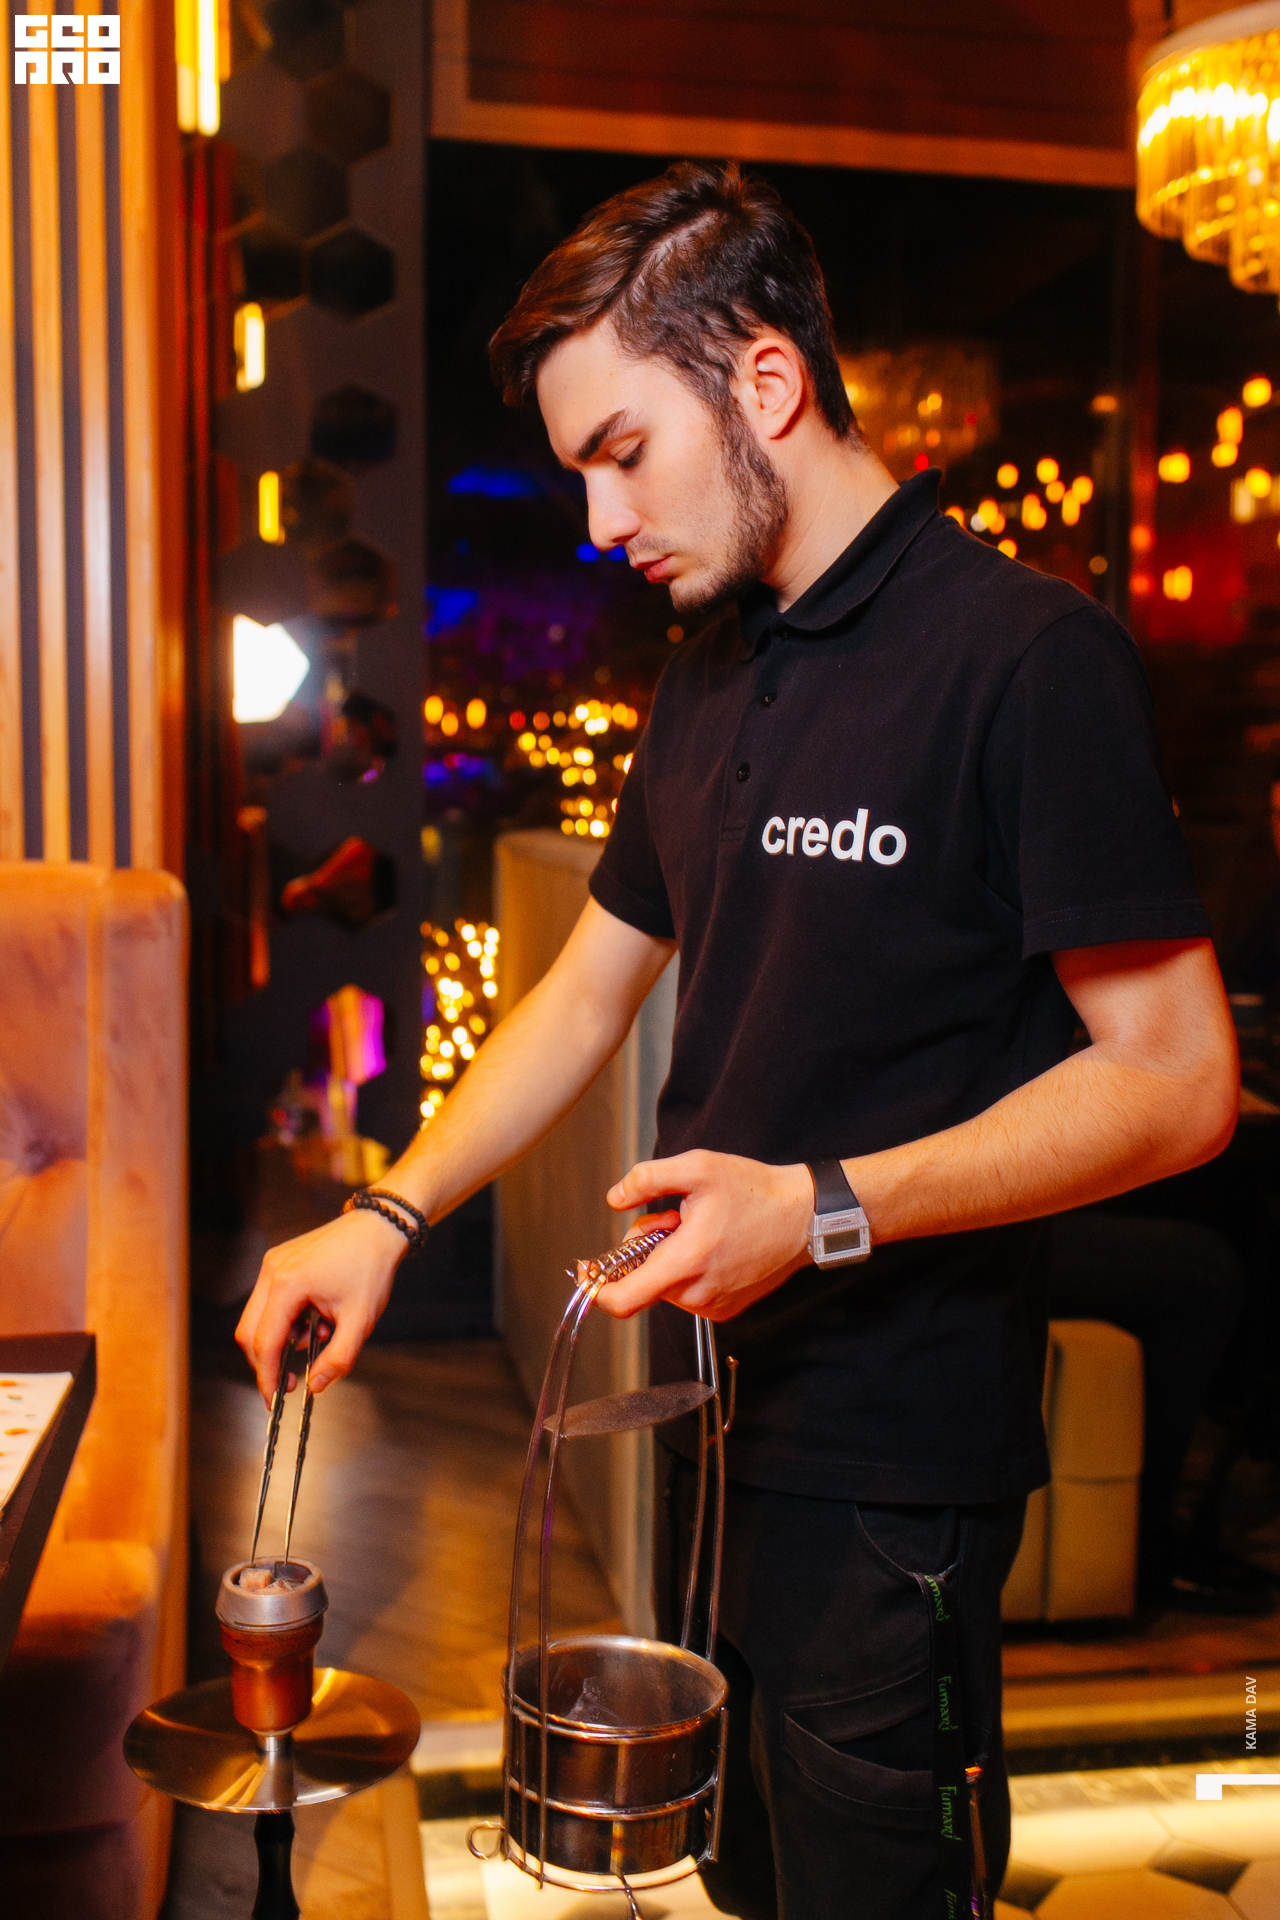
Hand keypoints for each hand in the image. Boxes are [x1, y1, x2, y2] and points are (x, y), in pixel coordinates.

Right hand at [235, 1208, 407, 1403]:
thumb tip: (315, 1386)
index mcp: (288, 1285)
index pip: (265, 1343)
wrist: (379, 1227)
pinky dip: (287, 1319)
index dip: (266, 1377)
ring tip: (321, 1333)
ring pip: (258, 1317)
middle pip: (249, 1332)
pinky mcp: (279, 1261)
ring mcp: (272, 1263)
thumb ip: (338, 1359)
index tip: (272, 1400)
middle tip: (291, 1381)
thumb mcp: (361, 1321)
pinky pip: (270, 1301)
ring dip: (282, 1338)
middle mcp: (272, 1271)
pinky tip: (317, 1317)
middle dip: (268, 1361)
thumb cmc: (371, 1267)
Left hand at [597, 1150, 812, 1320]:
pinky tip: (713, 1245)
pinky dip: (687, 1270)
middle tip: (674, 1217)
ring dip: (668, 1258)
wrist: (804, 1216)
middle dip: (646, 1248)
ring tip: (700, 1229)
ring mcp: (713, 1306)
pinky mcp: (725, 1309)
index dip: (596, 1288)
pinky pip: (687, 1292)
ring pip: (664, 1285)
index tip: (586, 1270)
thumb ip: (647, 1179)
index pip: (623, 1300)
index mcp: (685, 1262)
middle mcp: (697, 1293)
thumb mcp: (697, 1168)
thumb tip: (615, 1198)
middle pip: (642, 1281)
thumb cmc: (754, 1191)